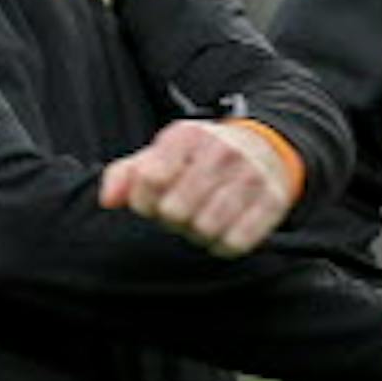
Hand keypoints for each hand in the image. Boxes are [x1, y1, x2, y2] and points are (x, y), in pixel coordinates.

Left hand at [96, 119, 293, 256]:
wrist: (264, 148)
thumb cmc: (201, 158)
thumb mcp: (162, 155)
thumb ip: (126, 175)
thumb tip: (108, 200)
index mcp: (188, 135)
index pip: (148, 181)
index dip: (144, 202)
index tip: (155, 200)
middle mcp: (222, 150)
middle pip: (175, 211)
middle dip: (172, 219)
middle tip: (182, 213)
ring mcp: (250, 175)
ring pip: (205, 229)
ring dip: (198, 234)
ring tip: (202, 220)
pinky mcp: (273, 200)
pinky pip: (235, 242)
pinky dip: (224, 245)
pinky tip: (225, 229)